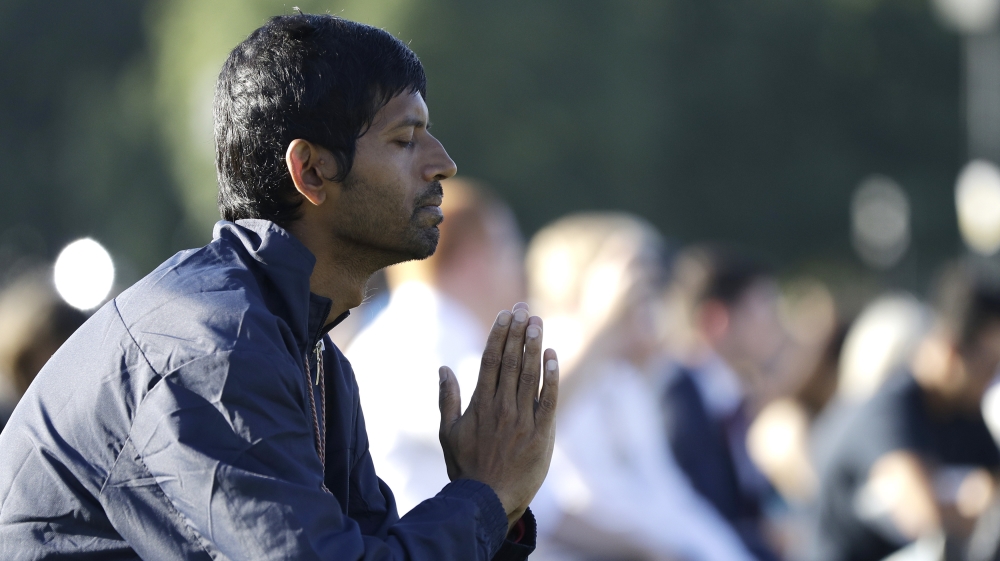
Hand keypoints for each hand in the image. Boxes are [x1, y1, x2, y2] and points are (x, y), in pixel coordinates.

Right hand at [438, 302, 558, 529]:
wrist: (488, 500)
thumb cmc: (466, 467)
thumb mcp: (448, 433)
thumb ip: (447, 399)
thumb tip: (443, 368)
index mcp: (480, 404)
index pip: (490, 360)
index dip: (499, 335)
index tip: (506, 314)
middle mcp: (501, 407)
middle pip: (511, 361)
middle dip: (518, 332)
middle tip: (525, 308)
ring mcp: (522, 419)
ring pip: (530, 375)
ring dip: (534, 347)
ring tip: (538, 323)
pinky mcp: (541, 433)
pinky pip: (549, 399)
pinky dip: (552, 376)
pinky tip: (553, 355)